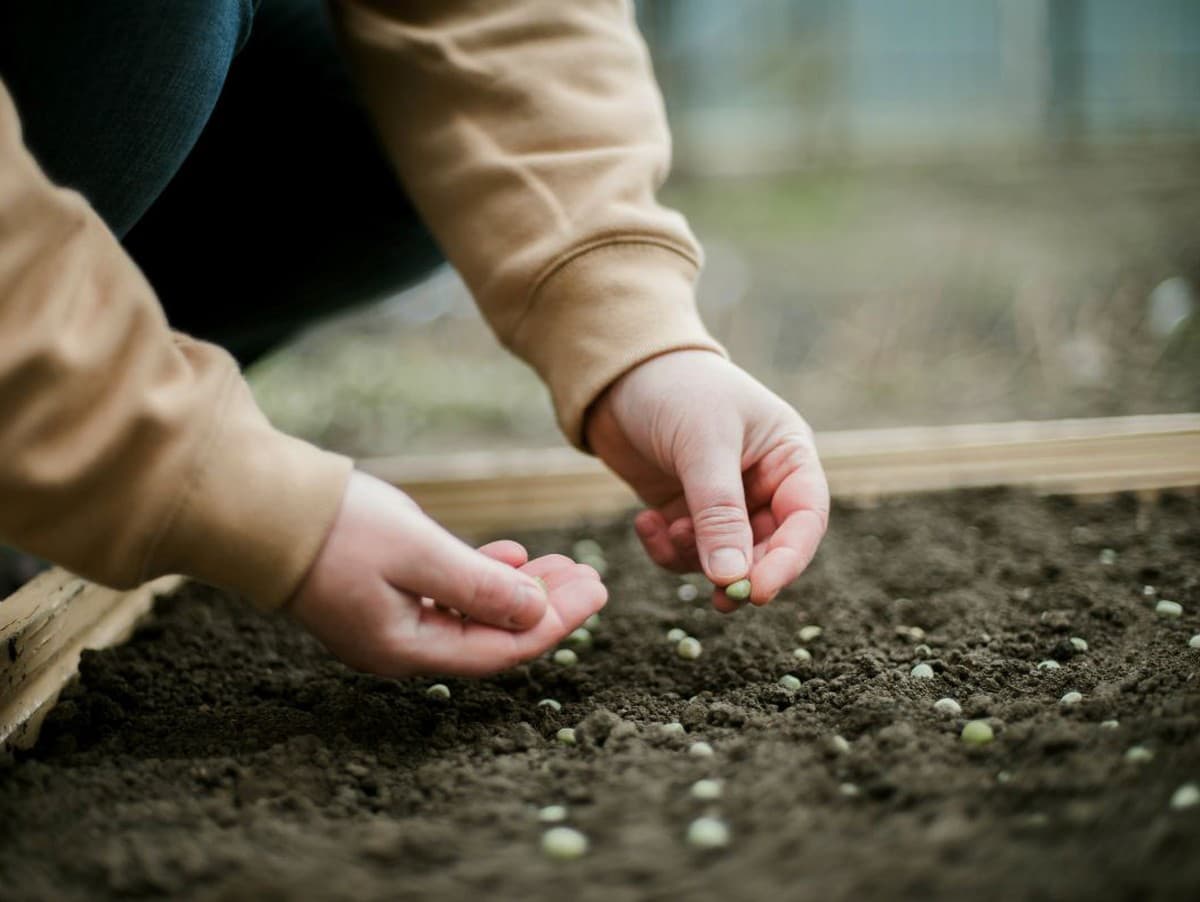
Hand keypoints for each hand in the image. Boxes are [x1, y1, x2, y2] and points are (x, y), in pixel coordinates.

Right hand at [287, 471, 605, 676]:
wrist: (259, 508)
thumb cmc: (335, 530)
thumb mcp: (418, 553)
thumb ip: (480, 586)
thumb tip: (537, 613)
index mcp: (407, 649)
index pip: (502, 650)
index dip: (556, 622)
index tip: (597, 590)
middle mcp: (399, 646)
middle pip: (492, 638)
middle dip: (546, 607)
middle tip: (591, 575)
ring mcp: (387, 622)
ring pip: (473, 615)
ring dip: (518, 590)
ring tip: (561, 565)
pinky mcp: (378, 594)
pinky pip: (446, 596)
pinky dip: (482, 577)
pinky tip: (509, 556)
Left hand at [586, 350, 828, 611]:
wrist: (616, 374)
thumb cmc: (676, 389)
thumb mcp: (702, 446)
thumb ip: (719, 513)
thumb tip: (732, 579)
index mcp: (788, 456)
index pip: (805, 518)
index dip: (788, 560)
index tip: (760, 592)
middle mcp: (763, 483)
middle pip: (768, 548)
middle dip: (740, 571)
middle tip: (718, 596)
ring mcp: (724, 501)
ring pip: (725, 558)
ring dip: (696, 558)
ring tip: (668, 529)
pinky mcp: (685, 512)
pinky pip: (687, 552)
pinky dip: (667, 549)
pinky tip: (645, 522)